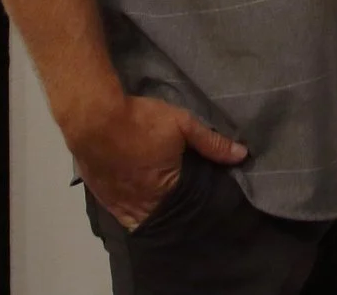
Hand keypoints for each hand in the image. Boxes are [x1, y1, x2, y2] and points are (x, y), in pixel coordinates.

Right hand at [66, 94, 247, 229]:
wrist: (94, 118)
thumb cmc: (141, 121)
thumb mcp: (182, 124)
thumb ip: (211, 142)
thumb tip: (242, 155)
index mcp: (165, 189)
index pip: (188, 206)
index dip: (196, 202)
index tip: (204, 199)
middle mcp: (142, 203)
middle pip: (164, 215)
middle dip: (175, 211)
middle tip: (185, 201)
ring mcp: (119, 203)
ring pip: (142, 219)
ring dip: (154, 214)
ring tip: (165, 204)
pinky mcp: (102, 197)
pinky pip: (121, 215)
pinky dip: (133, 213)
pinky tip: (140, 205)